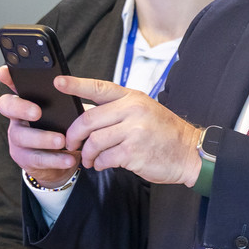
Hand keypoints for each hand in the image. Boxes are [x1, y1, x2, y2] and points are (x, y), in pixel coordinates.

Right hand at [0, 65, 80, 186]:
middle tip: (37, 112)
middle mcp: (17, 118)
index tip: (4, 72)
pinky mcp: (24, 159)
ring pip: (22, 136)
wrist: (63, 162)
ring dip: (43, 138)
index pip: (14, 86)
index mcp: (27, 103)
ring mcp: (17, 139)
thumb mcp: (69, 113)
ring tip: (62, 140)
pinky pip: (37, 159)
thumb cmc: (65, 130)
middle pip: (7, 107)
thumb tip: (79, 92)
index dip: (7, 78)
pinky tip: (70, 158)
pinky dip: (55, 159)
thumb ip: (70, 103)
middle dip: (21, 108)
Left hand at [58, 75, 200, 185]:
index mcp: (133, 98)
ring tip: (90, 160)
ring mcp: (134, 131)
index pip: (99, 88)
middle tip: (72, 144)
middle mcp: (133, 111)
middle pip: (88, 119)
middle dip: (74, 135)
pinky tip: (103, 165)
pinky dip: (99, 164)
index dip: (76, 85)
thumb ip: (118, 111)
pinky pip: (104, 157)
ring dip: (87, 154)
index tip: (58, 83)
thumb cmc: (166, 134)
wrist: (190, 153)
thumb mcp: (145, 112)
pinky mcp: (134, 152)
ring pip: (94, 141)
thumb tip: (85, 116)